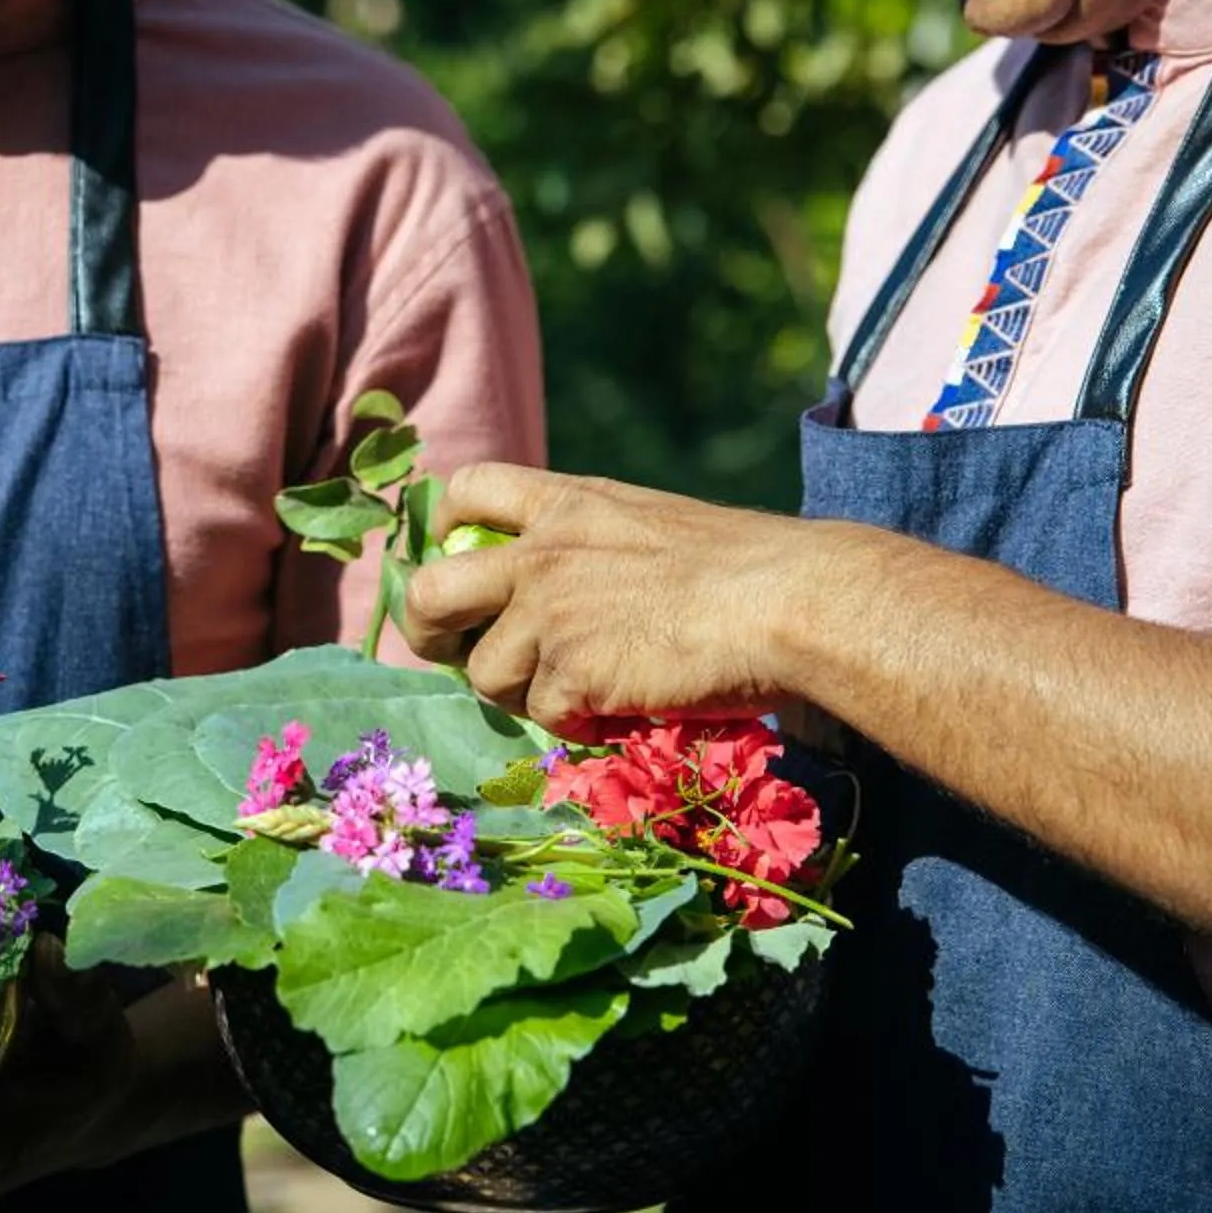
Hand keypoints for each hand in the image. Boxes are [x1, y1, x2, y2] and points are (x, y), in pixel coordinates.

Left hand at [401, 462, 814, 733]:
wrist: (786, 602)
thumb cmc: (745, 566)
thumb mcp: (653, 524)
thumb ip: (594, 546)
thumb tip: (567, 595)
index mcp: (568, 503)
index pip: (468, 491)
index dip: (446, 530)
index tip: (454, 558)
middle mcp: (543, 554)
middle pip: (429, 590)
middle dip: (424, 628)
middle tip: (454, 651)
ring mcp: (550, 615)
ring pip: (484, 673)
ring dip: (522, 692)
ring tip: (579, 692)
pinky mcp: (570, 674)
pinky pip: (544, 713)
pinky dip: (577, 721)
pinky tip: (620, 708)